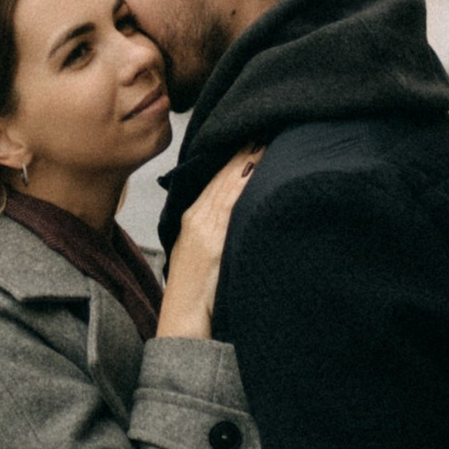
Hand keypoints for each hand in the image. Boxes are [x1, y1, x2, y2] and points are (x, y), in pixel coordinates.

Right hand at [156, 147, 261, 339]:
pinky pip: (228, 204)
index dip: (236, 156)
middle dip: (244, 148)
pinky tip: (256, 165)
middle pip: (223, 175)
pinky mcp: (210, 241)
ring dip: (247, 158)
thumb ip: (221, 237)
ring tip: (266, 135)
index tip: (255, 135)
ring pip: (227, 184)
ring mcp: (202, 228)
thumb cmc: (198, 298)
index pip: (218, 179)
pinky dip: (242, 182)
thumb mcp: (208, 260)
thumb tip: (243, 221)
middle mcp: (196, 219)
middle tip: (265, 122)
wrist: (182, 325)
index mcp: (194, 220)